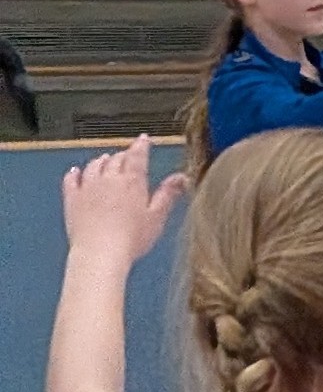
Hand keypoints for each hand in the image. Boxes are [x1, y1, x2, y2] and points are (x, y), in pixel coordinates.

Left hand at [61, 137, 186, 267]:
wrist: (100, 251)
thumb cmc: (131, 238)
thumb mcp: (157, 217)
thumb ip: (168, 194)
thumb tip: (181, 178)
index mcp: (132, 182)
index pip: (137, 156)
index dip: (141, 146)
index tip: (143, 139)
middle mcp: (108, 179)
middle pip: (116, 160)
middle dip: (123, 155)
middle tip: (128, 155)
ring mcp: (88, 187)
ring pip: (94, 166)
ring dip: (101, 161)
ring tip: (106, 159)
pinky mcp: (72, 198)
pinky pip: (71, 179)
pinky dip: (74, 173)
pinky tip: (76, 171)